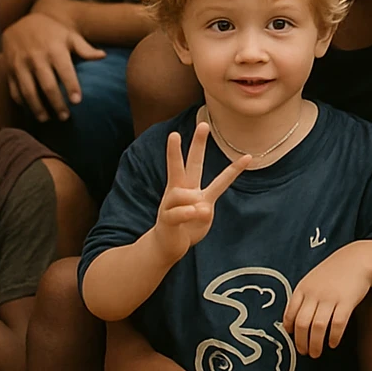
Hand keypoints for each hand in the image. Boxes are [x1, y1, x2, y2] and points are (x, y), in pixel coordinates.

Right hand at [2, 10, 104, 121]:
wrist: (21, 22)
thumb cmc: (52, 32)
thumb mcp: (69, 35)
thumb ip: (85, 48)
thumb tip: (103, 56)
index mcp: (54, 49)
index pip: (64, 70)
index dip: (71, 86)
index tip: (77, 101)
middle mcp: (36, 57)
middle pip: (47, 85)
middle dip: (56, 103)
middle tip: (65, 117)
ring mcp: (20, 64)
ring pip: (28, 90)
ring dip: (37, 107)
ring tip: (46, 119)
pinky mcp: (9, 69)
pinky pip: (14, 89)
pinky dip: (21, 102)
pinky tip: (30, 110)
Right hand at [155, 123, 250, 263]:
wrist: (166, 245)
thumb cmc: (185, 226)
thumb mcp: (201, 216)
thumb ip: (204, 209)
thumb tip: (201, 208)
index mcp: (189, 186)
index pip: (196, 164)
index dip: (203, 149)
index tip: (205, 125)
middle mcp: (181, 189)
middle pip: (191, 163)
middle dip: (197, 144)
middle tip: (203, 124)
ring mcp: (173, 202)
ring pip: (186, 194)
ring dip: (194, 206)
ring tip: (197, 215)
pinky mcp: (168, 218)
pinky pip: (181, 212)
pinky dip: (190, 213)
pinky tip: (196, 214)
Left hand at [284, 241, 371, 357]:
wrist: (357, 259)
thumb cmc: (334, 272)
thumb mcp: (313, 280)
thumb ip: (303, 297)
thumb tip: (293, 322)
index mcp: (303, 288)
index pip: (290, 314)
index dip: (290, 329)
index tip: (293, 338)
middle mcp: (314, 294)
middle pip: (302, 324)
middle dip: (301, 342)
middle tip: (304, 352)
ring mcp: (330, 297)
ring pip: (318, 327)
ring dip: (315, 344)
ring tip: (316, 353)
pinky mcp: (347, 301)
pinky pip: (337, 324)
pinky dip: (334, 337)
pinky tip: (333, 343)